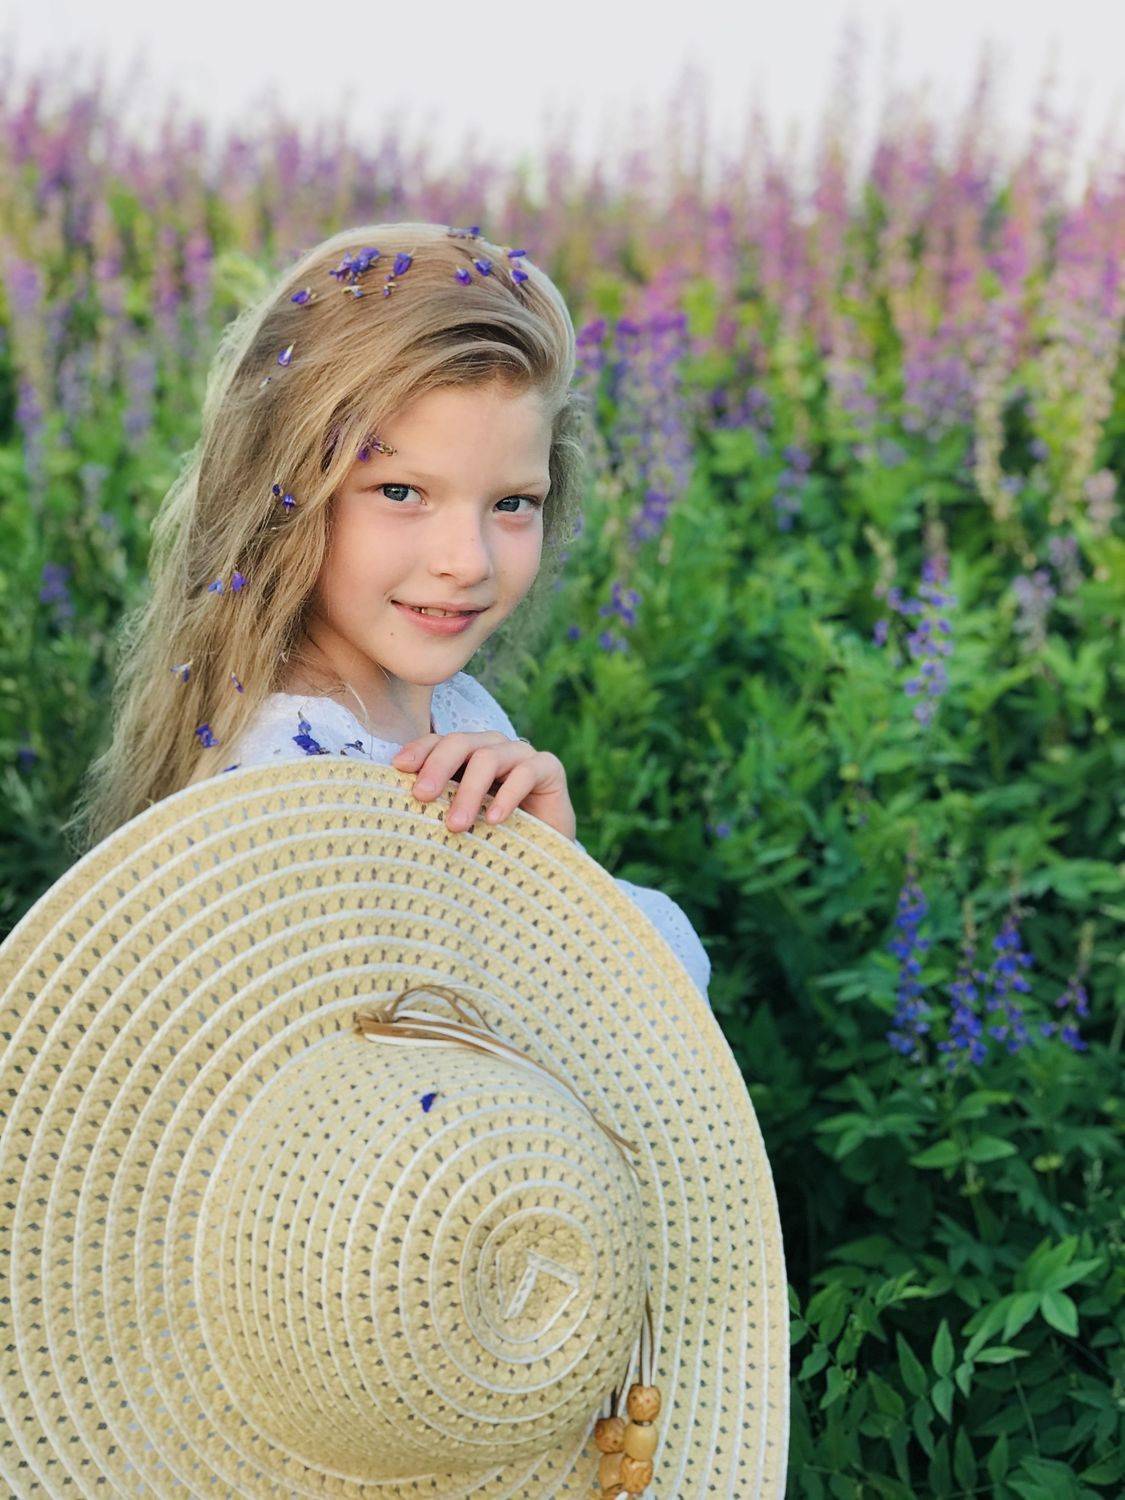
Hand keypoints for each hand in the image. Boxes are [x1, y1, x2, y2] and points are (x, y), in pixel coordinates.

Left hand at [391, 730, 577, 841]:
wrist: (545, 856)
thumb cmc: (496, 838)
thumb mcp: (462, 821)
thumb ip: (439, 807)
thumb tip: (397, 809)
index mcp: (468, 756)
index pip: (440, 742)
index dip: (420, 750)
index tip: (399, 768)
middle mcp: (493, 748)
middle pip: (461, 743)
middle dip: (438, 768)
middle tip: (422, 796)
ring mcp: (522, 755)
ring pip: (488, 757)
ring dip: (469, 791)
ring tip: (455, 825)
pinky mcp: (549, 767)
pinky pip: (525, 772)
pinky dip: (506, 796)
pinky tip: (493, 820)